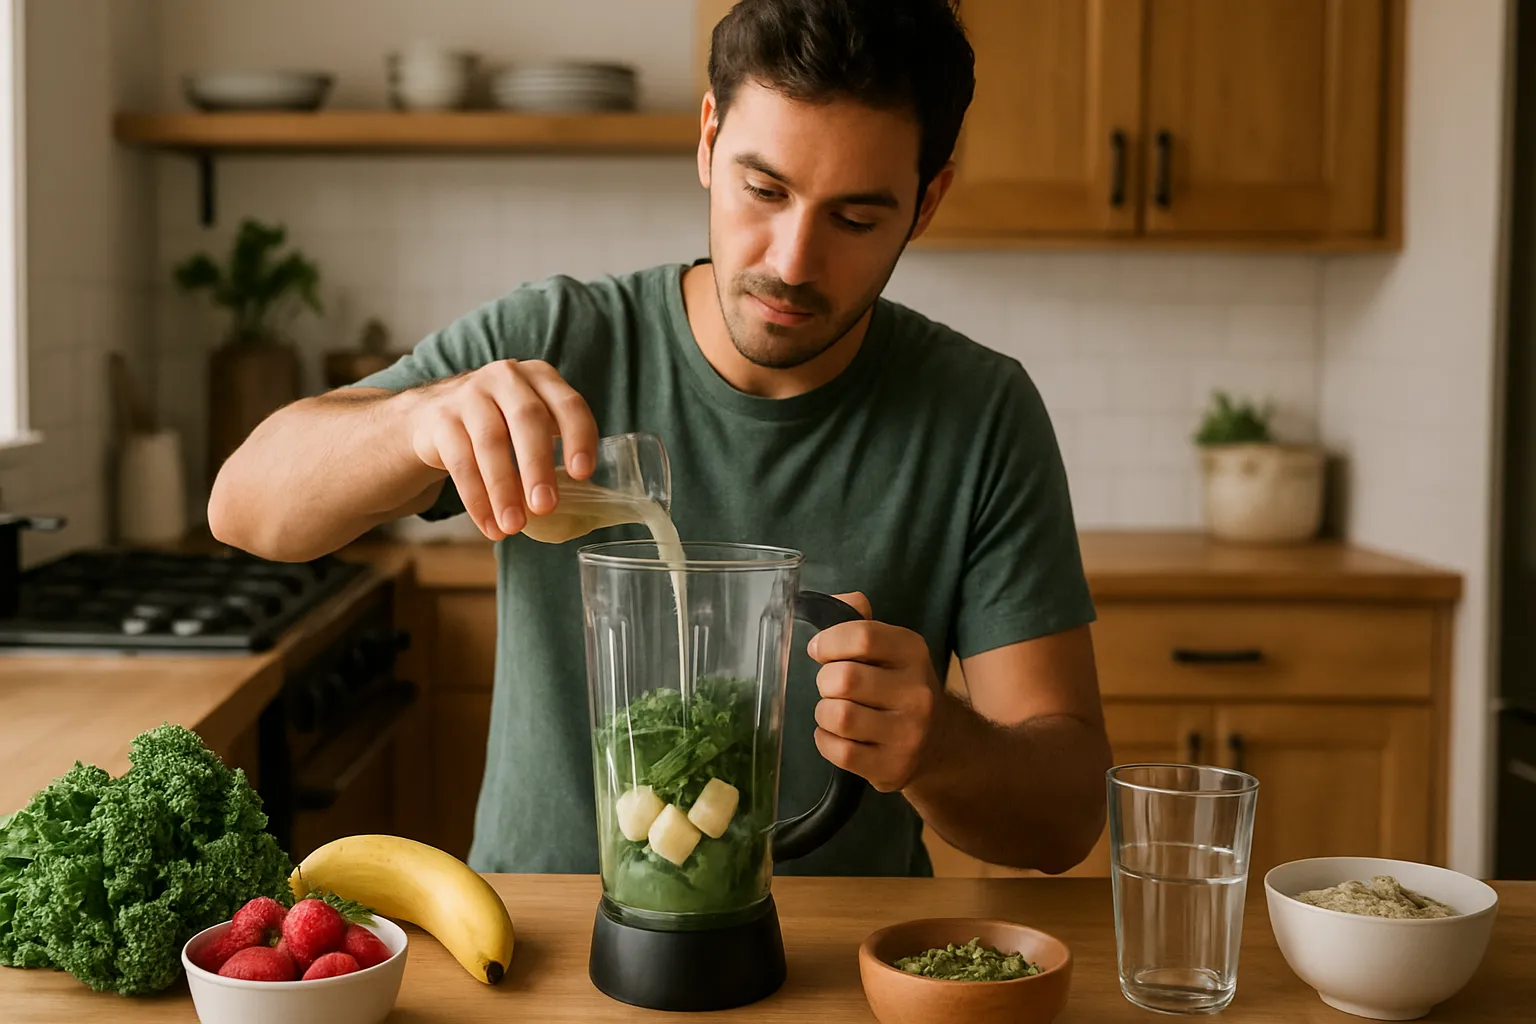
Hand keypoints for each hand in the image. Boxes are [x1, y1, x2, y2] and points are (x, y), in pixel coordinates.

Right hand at [403, 359, 597, 541]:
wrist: (433, 416)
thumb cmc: (499, 424)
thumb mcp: (529, 421)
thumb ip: (555, 444)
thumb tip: (581, 499)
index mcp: (540, 377)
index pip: (568, 404)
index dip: (578, 438)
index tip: (583, 474)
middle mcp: (506, 378)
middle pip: (528, 419)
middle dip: (538, 466)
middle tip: (545, 507)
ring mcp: (469, 394)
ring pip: (491, 442)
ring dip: (503, 489)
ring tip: (513, 526)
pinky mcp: (441, 419)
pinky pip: (460, 461)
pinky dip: (476, 498)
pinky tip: (488, 525)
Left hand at [807, 592, 949, 792]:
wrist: (942, 743)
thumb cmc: (902, 687)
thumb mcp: (892, 649)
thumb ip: (862, 622)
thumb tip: (844, 600)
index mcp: (913, 653)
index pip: (862, 636)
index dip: (829, 642)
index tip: (819, 650)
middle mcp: (917, 693)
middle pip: (843, 679)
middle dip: (824, 681)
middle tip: (831, 686)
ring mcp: (907, 734)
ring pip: (838, 716)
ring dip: (824, 713)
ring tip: (834, 711)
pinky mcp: (892, 768)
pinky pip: (838, 751)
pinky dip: (826, 740)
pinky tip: (836, 735)